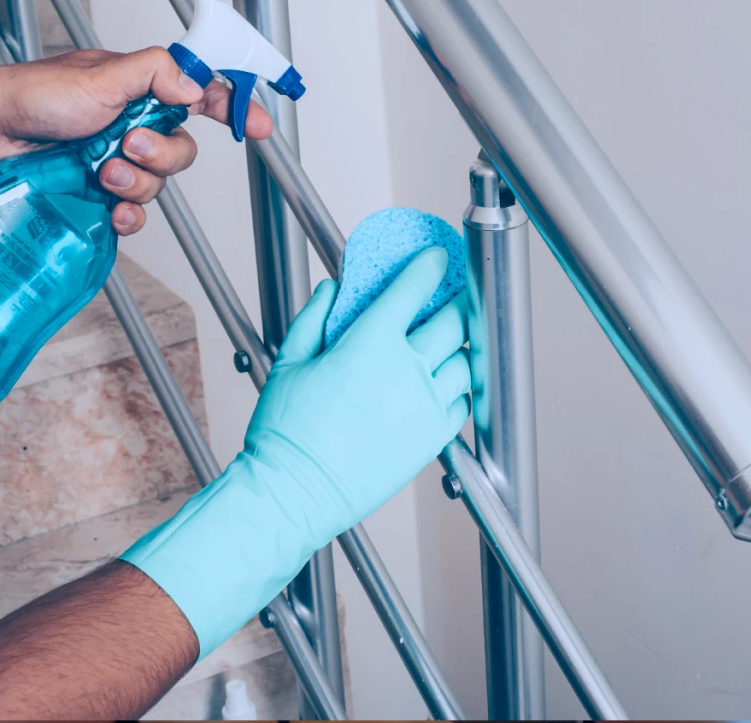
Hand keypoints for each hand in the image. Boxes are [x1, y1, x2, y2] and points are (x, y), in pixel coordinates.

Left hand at [0, 47, 273, 234]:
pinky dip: (127, 215)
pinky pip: (134, 214)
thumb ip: (154, 73)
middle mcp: (135, 126)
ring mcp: (118, 162)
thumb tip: (193, 85)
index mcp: (142, 90)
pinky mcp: (100, 193)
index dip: (234, 109)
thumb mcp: (100, 74)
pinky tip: (111, 210)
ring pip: (158, 185)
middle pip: (183, 151)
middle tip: (127, 144)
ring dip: (136, 182)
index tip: (260, 126)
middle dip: (161, 155)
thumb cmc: (36, 96)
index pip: (201, 95)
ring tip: (103, 172)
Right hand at [122, 247, 470, 655]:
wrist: (295, 492)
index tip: (435, 258)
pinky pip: (462, 404)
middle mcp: (407, 370)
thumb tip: (330, 289)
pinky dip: (458, 388)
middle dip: (456, 300)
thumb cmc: (286, 431)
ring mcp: (425, 406)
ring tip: (452, 340)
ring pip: (465, 361)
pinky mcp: (432, 440)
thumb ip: (313, 319)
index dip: (430, 266)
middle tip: (452, 295)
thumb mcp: (289, 362)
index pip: (414, 288)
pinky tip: (444, 384)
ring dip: (462, 345)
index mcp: (370, 343)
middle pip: (453, 321)